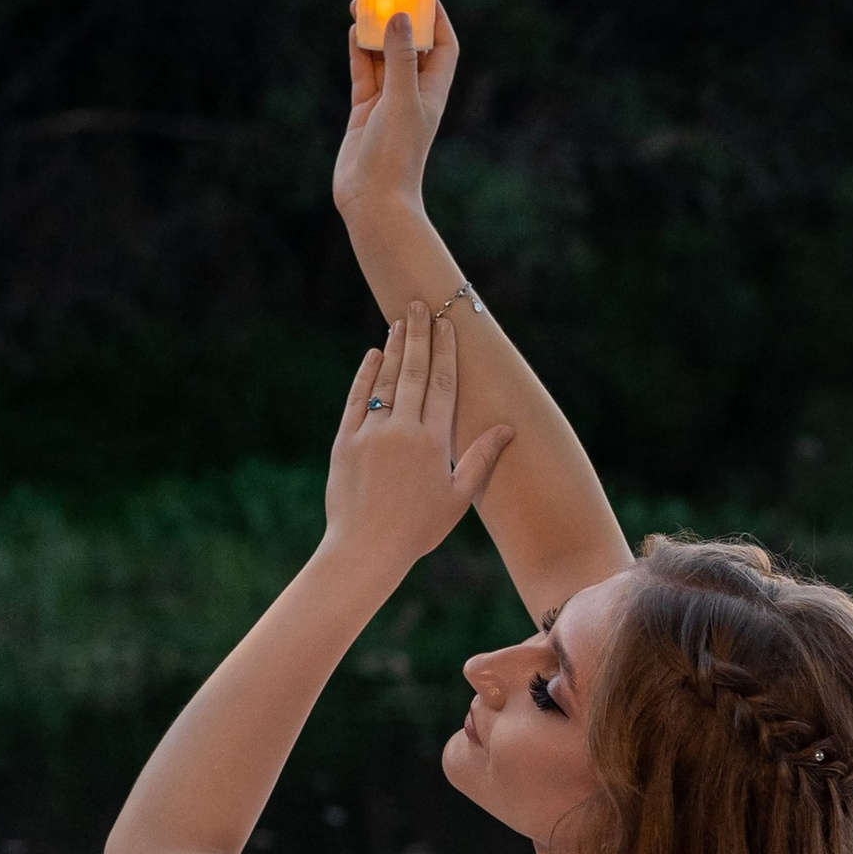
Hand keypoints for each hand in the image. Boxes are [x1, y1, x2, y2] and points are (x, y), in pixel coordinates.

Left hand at [323, 307, 512, 578]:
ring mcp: (371, 433)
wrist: (365, 549)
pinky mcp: (345, 442)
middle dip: (420, 336)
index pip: (443, 385)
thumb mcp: (458, 497)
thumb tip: (507, 428)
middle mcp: (402, 430)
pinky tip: (373, 356)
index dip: (446, 352)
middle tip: (421, 304)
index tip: (448, 326)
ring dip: (394, 349)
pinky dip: (366, 376)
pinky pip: (358, 400)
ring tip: (401, 322)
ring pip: (386, 381)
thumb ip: (481, 458)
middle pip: (414, 372)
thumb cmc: (417, 530)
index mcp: (433, 442)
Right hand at [334, 0, 459, 229]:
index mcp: (433, 91)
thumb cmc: (396, 155)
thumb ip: (401, 58)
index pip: (444, 46)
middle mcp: (413, 94)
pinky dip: (358, 52)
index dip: (437, 18)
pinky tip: (353, 31)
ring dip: (374, 31)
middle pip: (410, 45)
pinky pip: (363, 73)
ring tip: (361, 2)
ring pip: (382, 56)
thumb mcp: (401, 100)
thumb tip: (400, 15)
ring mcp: (387, 102)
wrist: (373, 201)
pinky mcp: (364, 111)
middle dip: (400, 18)